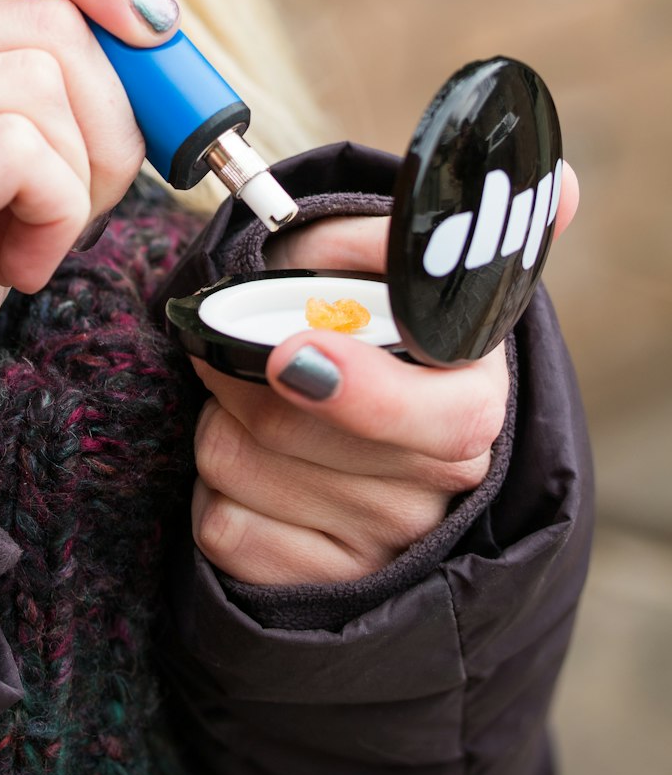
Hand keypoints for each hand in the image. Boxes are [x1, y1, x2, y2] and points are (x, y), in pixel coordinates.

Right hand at [0, 0, 178, 437]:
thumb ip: (36, 77)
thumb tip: (151, 19)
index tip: (152, 19)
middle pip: (47, 18)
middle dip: (114, 116)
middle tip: (85, 194)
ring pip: (41, 86)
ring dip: (81, 183)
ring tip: (29, 240)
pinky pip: (19, 157)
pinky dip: (56, 219)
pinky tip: (14, 265)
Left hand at [190, 164, 578, 584]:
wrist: (340, 412)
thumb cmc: (358, 321)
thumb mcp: (376, 262)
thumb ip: (422, 232)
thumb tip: (563, 188)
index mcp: (471, 402)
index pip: (436, 422)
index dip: (360, 392)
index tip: (287, 352)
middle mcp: (437, 487)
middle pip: (294, 434)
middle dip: (239, 373)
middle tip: (242, 338)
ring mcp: (378, 544)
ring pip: (239, 467)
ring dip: (218, 417)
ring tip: (252, 396)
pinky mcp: (311, 585)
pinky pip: (222, 526)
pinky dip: (212, 481)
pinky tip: (249, 457)